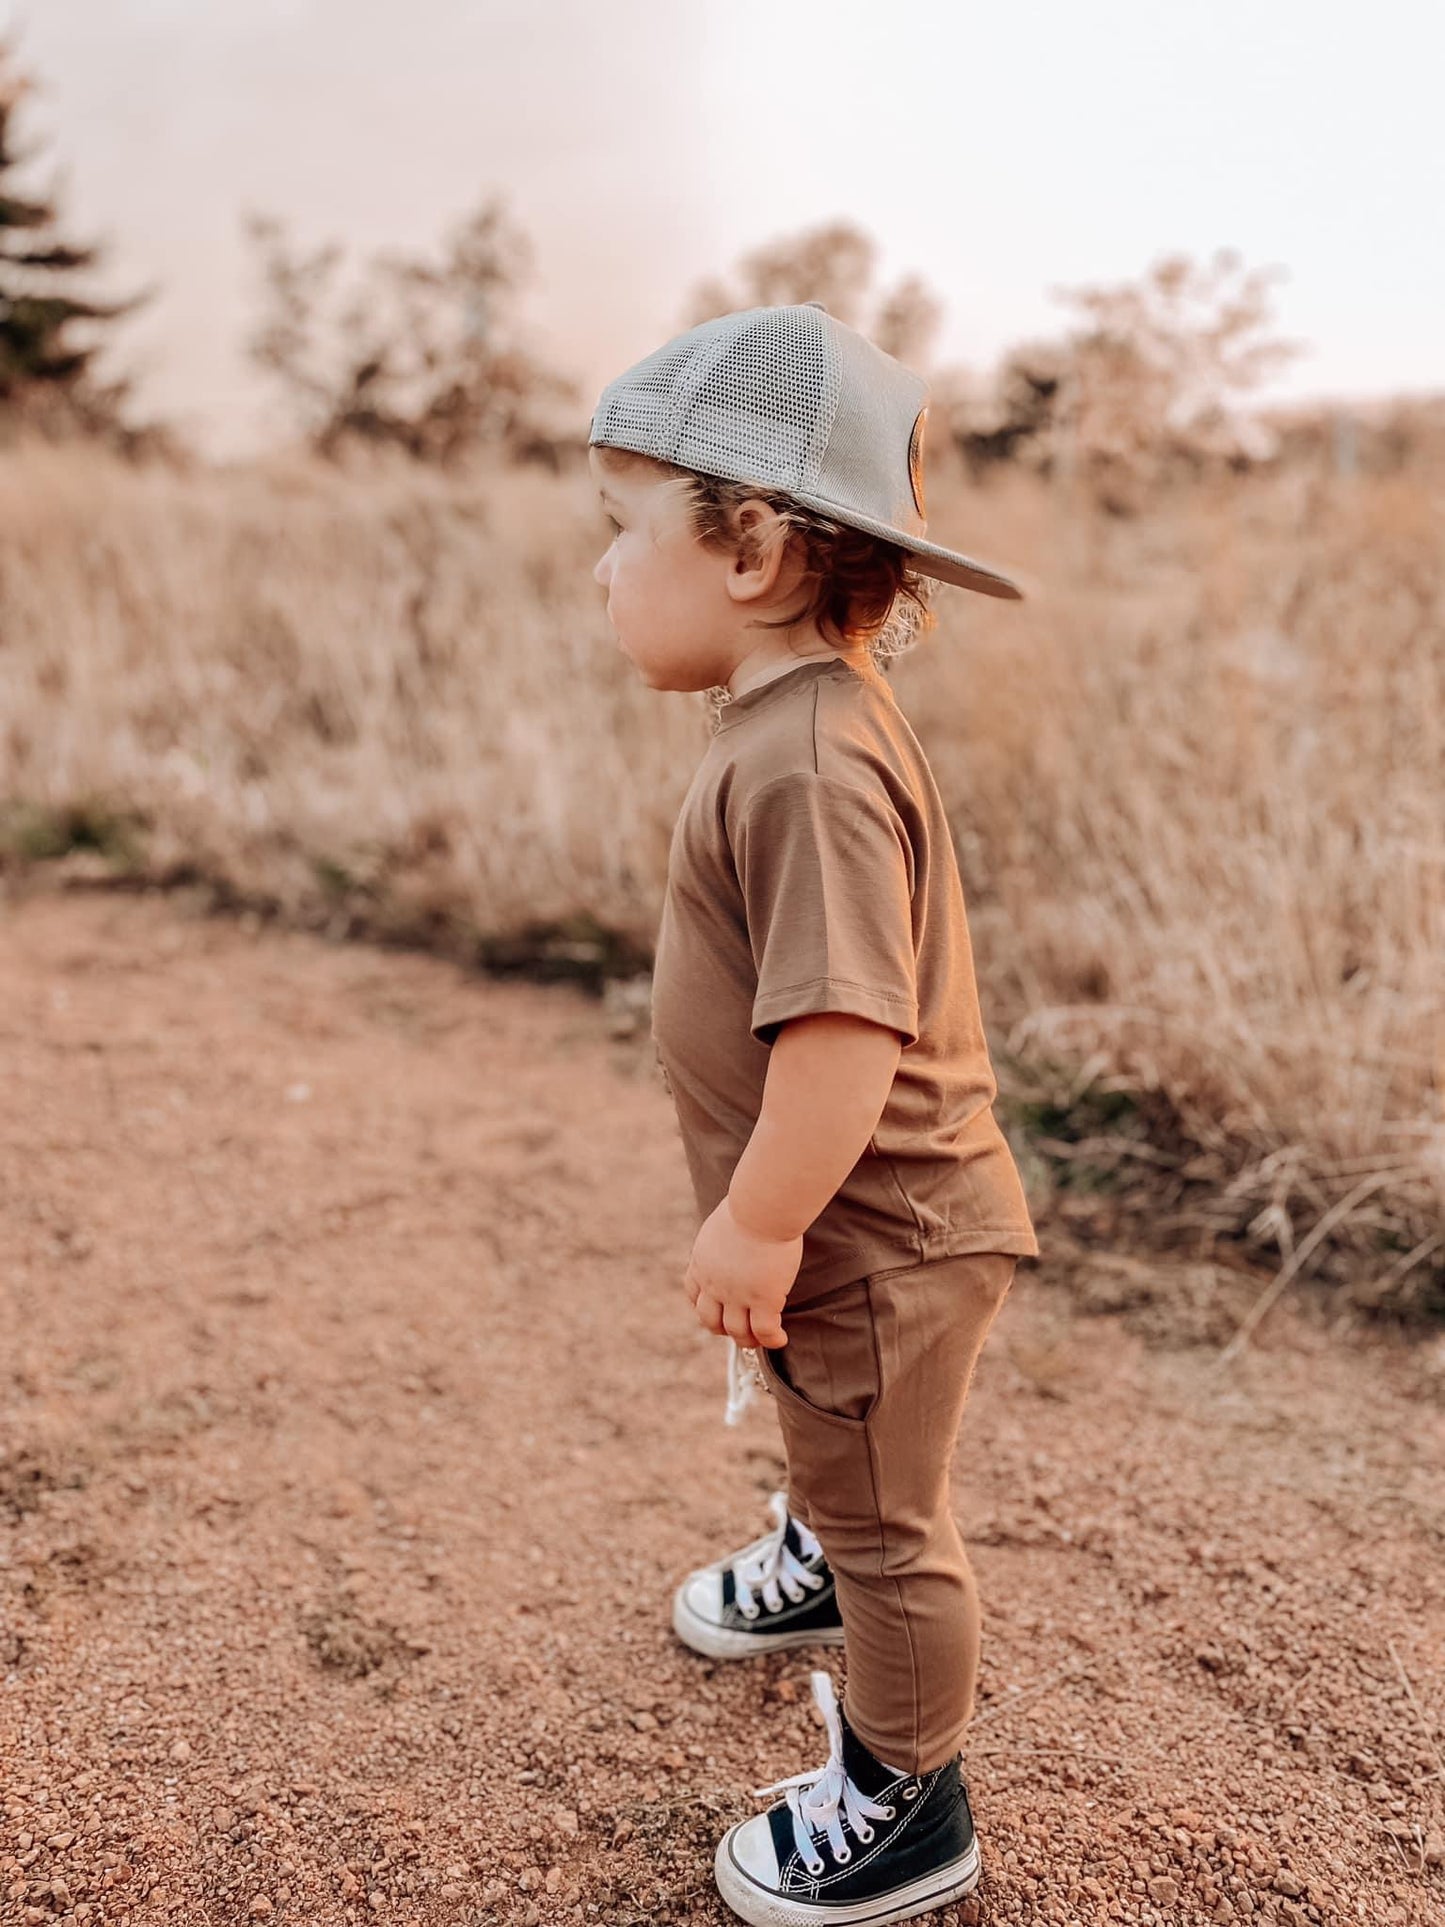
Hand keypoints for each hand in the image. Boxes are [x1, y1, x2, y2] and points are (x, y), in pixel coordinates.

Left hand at [683, 1193, 800, 1349]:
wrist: (760, 1208)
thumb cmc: (750, 1202)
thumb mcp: (724, 1220)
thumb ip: (727, 1234)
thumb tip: (742, 1226)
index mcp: (702, 1262)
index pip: (694, 1294)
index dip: (705, 1306)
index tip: (717, 1309)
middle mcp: (714, 1283)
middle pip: (710, 1320)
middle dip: (723, 1329)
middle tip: (740, 1330)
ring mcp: (737, 1295)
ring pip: (737, 1332)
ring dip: (748, 1341)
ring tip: (762, 1340)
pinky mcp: (763, 1299)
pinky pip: (765, 1331)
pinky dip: (772, 1340)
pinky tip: (781, 1339)